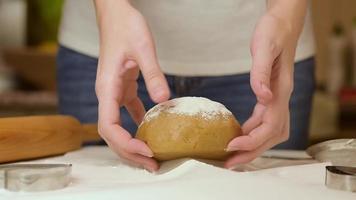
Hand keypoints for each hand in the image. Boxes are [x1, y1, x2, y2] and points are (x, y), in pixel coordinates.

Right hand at [94, 0, 169, 171]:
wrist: (116, 15)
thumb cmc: (125, 26)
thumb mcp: (143, 48)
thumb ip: (153, 74)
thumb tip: (163, 100)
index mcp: (106, 88)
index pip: (108, 126)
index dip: (125, 143)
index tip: (146, 150)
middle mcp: (107, 94)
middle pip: (112, 134)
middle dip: (130, 152)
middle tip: (153, 163)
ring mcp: (113, 92)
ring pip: (119, 127)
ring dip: (134, 143)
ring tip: (153, 155)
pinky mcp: (123, 88)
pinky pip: (129, 112)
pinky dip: (139, 124)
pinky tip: (153, 130)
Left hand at [225, 8, 304, 167]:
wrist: (282, 26)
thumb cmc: (273, 34)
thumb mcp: (264, 47)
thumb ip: (261, 72)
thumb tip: (261, 96)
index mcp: (281, 90)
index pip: (270, 124)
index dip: (252, 139)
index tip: (232, 145)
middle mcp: (282, 98)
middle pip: (272, 135)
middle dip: (252, 152)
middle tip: (230, 163)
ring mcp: (278, 99)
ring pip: (271, 132)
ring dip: (254, 146)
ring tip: (233, 155)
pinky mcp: (272, 97)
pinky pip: (265, 122)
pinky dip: (253, 133)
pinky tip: (239, 134)